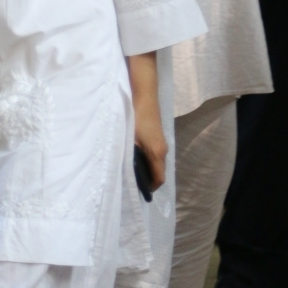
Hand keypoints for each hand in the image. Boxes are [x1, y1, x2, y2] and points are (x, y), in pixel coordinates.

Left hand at [126, 52, 166, 189]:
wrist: (143, 95)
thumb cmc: (135, 118)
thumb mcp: (129, 139)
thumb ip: (129, 157)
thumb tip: (124, 171)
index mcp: (157, 153)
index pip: (159, 178)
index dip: (150, 188)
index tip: (138, 192)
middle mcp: (163, 149)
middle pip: (159, 172)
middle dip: (148, 180)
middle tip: (132, 183)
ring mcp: (161, 142)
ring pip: (157, 162)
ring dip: (147, 169)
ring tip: (131, 172)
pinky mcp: (157, 135)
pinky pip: (155, 154)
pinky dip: (147, 160)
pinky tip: (134, 157)